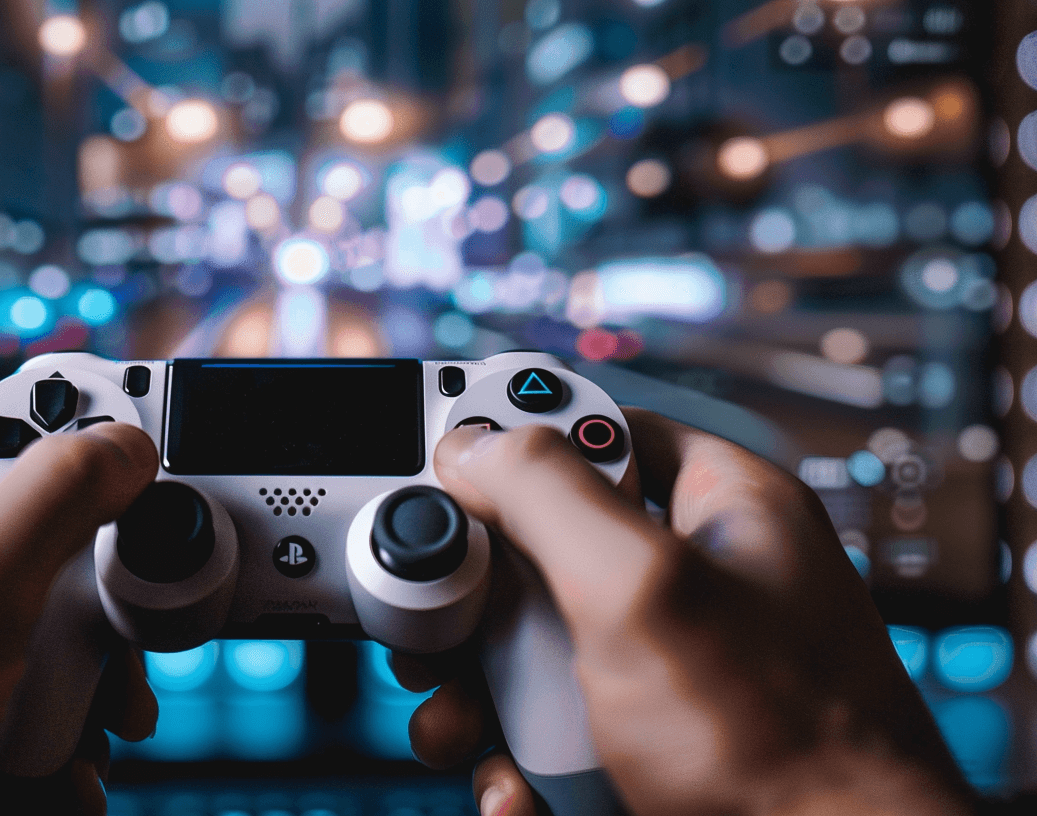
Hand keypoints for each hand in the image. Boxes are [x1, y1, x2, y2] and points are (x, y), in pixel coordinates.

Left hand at [0, 386, 159, 814]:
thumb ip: (56, 497)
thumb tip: (122, 445)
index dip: (66, 428)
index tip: (133, 462)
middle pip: (11, 535)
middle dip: (84, 595)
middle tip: (124, 632)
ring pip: (6, 628)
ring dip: (72, 681)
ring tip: (104, 724)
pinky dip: (32, 735)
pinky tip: (62, 779)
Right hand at [399, 409, 976, 815]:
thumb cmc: (787, 746)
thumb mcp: (644, 588)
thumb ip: (549, 494)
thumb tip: (474, 442)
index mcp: (721, 508)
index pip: (600, 428)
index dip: (516, 445)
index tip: (448, 477)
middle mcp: (696, 580)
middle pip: (543, 548)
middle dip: (475, 602)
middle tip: (441, 630)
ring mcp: (672, 667)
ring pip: (534, 651)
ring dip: (478, 696)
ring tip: (460, 728)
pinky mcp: (649, 742)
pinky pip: (552, 731)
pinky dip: (517, 764)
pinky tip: (518, 792)